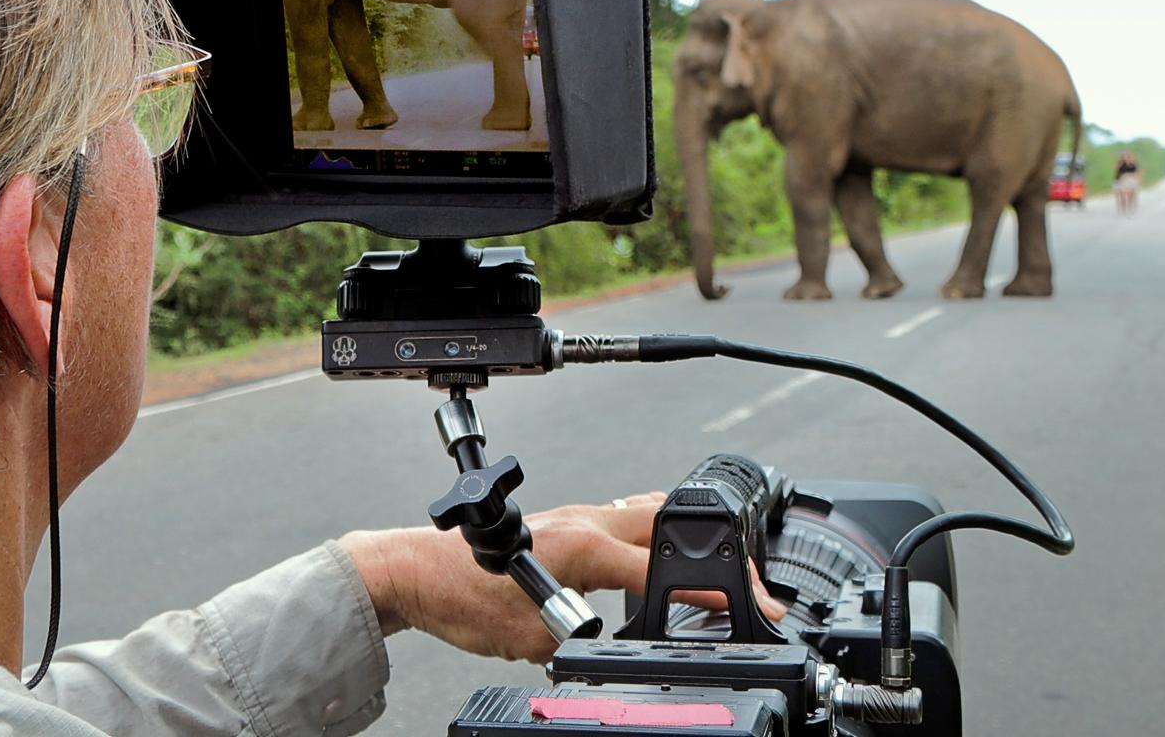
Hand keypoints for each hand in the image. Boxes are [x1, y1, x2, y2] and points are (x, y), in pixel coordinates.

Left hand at [340, 492, 788, 663]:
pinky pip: (624, 519)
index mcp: (584, 545)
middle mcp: (586, 520)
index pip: (664, 569)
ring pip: (649, 513)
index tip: (752, 608)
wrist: (412, 567)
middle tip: (751, 587)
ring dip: (687, 538)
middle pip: (671, 525)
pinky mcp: (564, 523)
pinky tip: (660, 553)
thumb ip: (578, 643)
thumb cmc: (457, 595)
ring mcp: (576, 516)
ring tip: (721, 569)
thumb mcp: (527, 639)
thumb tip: (608, 651)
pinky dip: (654, 536)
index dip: (711, 594)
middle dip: (717, 555)